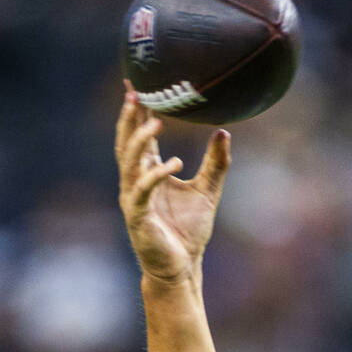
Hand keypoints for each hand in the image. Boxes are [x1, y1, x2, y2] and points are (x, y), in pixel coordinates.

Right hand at [115, 81, 230, 282]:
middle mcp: (135, 183)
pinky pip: (143, 190)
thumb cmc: (188, 232)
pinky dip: (157, 174)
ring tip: (157, 124)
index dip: (136, 112)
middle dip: (128, 119)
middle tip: (135, 92)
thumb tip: (225, 132)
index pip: (138, 137)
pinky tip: (176, 163)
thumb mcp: (208, 191)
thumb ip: (216, 164)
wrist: (181, 267)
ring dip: (141, 141)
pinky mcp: (138, 217)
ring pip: (130, 163)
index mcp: (148, 174)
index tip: (137, 84)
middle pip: (126, 143)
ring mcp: (133, 199)